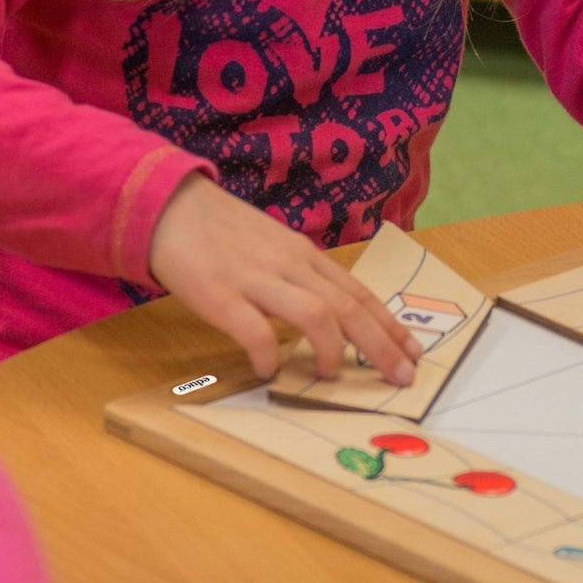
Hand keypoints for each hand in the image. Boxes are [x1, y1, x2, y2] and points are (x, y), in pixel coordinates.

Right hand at [149, 174, 422, 382]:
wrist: (169, 206)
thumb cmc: (221, 230)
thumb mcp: (272, 245)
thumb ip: (299, 274)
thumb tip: (328, 313)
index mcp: (304, 256)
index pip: (358, 292)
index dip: (389, 324)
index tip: (413, 350)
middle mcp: (290, 265)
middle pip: (348, 307)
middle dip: (381, 344)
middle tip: (403, 376)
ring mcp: (257, 279)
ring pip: (315, 315)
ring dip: (331, 350)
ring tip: (332, 375)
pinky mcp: (221, 296)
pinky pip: (255, 332)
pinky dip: (268, 356)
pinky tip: (268, 371)